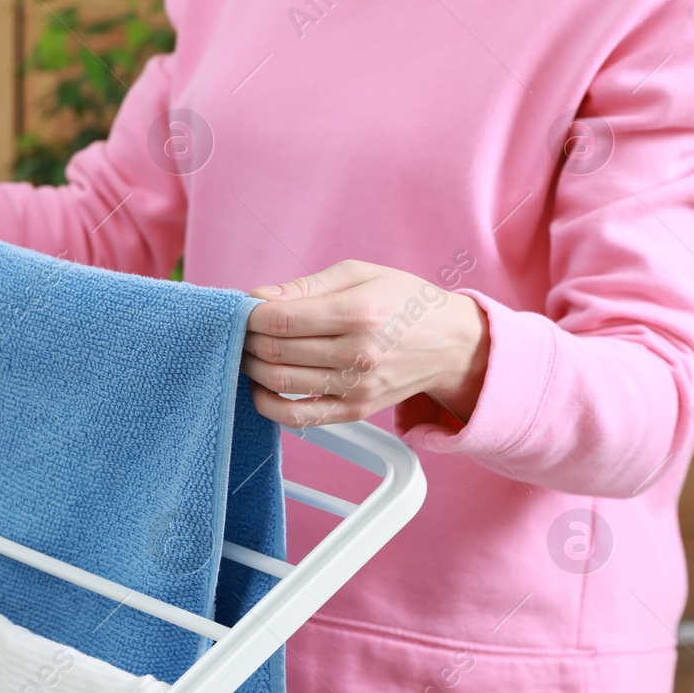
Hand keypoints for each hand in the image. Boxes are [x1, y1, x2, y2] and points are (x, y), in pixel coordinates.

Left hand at [241, 260, 489, 428]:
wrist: (451, 344)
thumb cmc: (404, 301)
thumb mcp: (360, 274)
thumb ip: (306, 286)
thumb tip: (259, 298)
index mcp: (358, 312)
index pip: (282, 319)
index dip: (250, 316)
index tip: (244, 309)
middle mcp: (358, 353)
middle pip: (276, 351)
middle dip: (248, 339)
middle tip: (243, 329)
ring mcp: (356, 387)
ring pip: (280, 383)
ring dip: (251, 367)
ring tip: (250, 351)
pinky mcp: (355, 411)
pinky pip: (297, 418)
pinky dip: (267, 405)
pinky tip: (260, 387)